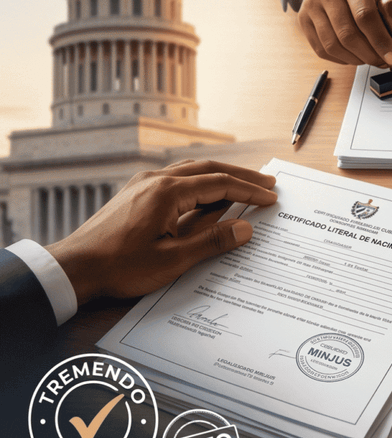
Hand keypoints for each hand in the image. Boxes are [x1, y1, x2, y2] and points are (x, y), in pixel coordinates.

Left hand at [45, 160, 278, 305]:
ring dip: (220, 176)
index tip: (271, 198)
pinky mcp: (135, 194)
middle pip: (208, 169)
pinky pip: (175, 179)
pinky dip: (199, 182)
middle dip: (241, 176)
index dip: (249, 191)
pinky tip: (206, 195)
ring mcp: (143, 185)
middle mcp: (155, 181)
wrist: (74, 268)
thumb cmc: (119, 266)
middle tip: (267, 183)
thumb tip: (245, 228)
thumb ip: (212, 241)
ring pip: (190, 171)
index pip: (220, 184)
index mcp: (167, 192)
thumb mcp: (173, 260)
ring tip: (242, 184)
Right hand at [298, 0, 391, 68]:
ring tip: (371, 59)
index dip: (380, 40)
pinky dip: (340, 59)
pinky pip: (321, 49)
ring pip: (332, 44)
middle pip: (347, 33)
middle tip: (385, 62)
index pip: (365, 15)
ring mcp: (312, 4)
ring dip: (356, 59)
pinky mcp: (303, 18)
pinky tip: (354, 56)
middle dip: (370, 54)